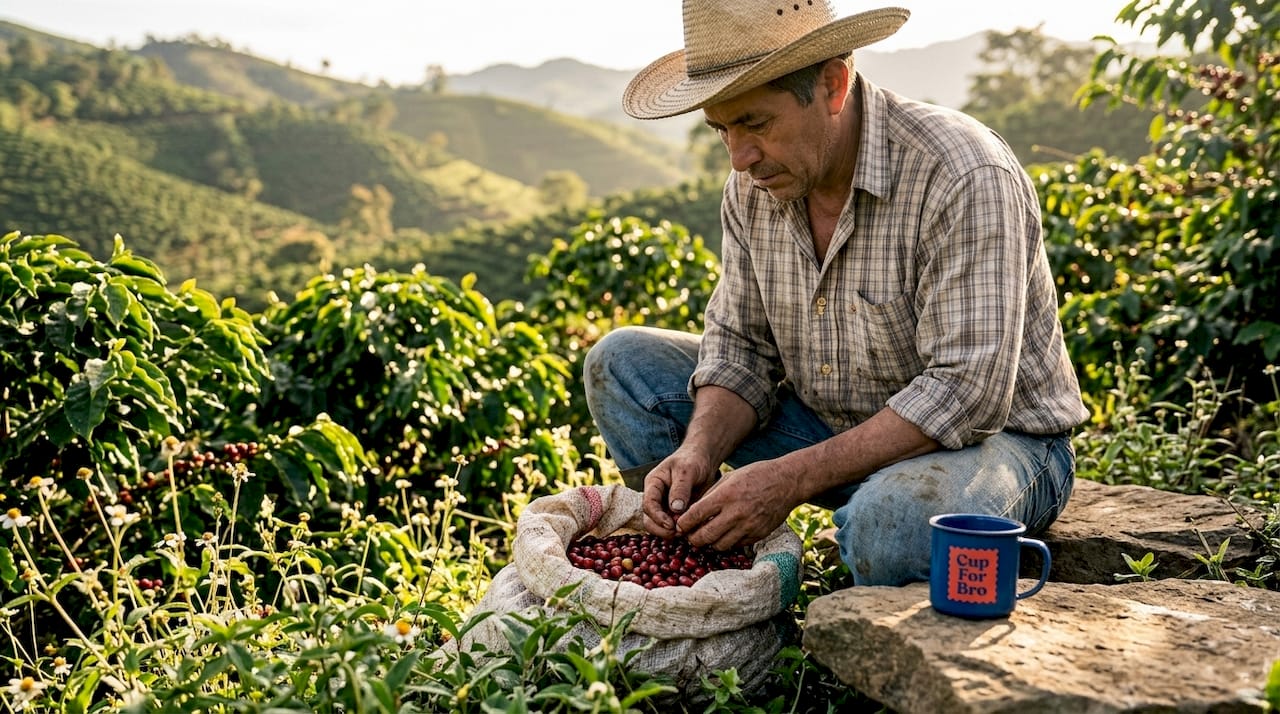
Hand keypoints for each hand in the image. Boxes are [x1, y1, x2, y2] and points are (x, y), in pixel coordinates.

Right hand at [641, 448, 717, 538]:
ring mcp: (665, 506)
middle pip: (649, 519)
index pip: (648, 504)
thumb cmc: (692, 460)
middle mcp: (656, 497)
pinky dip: (681, 531)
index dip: (657, 517)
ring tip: (686, 533)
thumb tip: (675, 509)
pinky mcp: (676, 513)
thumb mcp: (687, 470)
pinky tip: (692, 530)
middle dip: (662, 529)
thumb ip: (680, 489)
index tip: (671, 525)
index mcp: (653, 484)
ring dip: (671, 533)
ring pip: (660, 526)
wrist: (704, 460)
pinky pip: (674, 526)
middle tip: (679, 533)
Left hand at [674, 460, 796, 549]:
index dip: (683, 524)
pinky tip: (726, 534)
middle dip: (693, 539)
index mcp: (725, 496)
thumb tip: (691, 512)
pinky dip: (727, 542)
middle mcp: (735, 514)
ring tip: (708, 535)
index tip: (680, 526)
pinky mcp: (758, 535)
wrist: (787, 482)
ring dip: (710, 543)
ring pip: (719, 546)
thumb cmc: (755, 476)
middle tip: (690, 535)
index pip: (695, 516)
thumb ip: (710, 495)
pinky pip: (736, 546)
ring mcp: (748, 527)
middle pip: (704, 537)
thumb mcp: (729, 478)